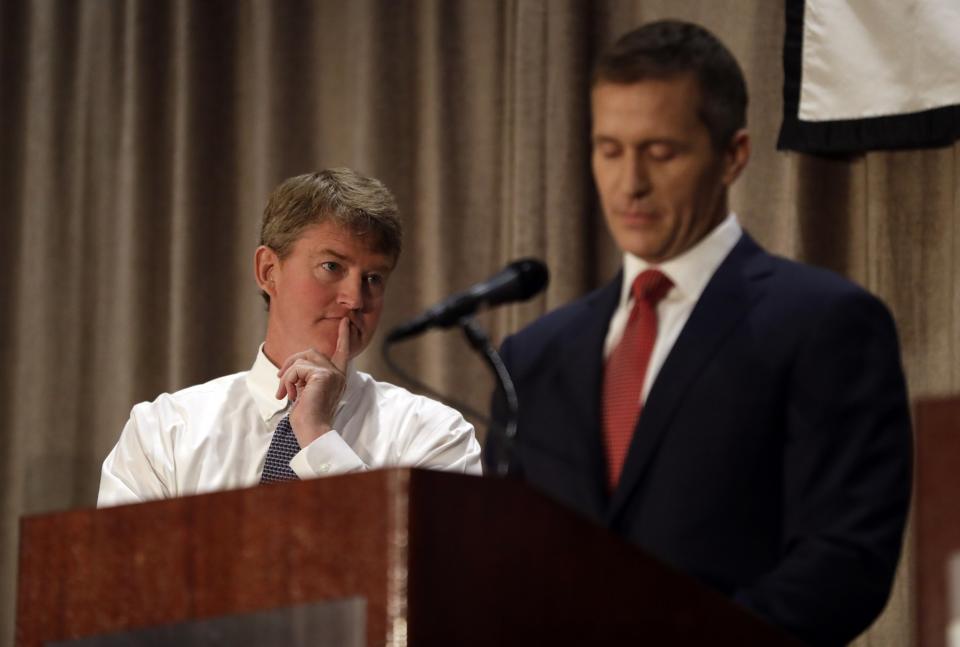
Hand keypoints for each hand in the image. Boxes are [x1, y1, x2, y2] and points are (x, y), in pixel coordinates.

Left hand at [275, 317, 350, 446]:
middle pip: (311, 352)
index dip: (343, 336)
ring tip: (284, 393)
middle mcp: (338, 374)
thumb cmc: (308, 418)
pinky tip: (288, 395)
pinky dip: (286, 381)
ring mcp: (332, 373)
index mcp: (338, 378)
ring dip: (287, 375)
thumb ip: (307, 377)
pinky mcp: (322, 375)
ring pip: (302, 359)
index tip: (345, 321)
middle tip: (279, 379)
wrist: (312, 432)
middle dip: (291, 362)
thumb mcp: (308, 392)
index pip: (343, 352)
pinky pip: (296, 369)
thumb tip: (293, 366)